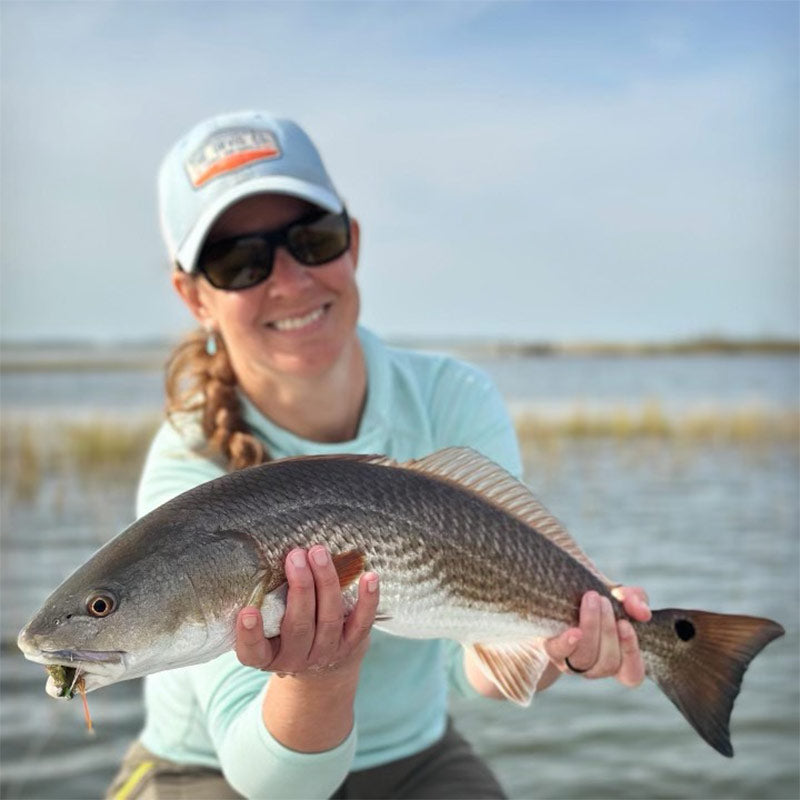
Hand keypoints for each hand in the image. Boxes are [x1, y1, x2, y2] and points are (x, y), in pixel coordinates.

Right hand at [234, 545, 378, 677]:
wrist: (320, 668)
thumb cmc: (283, 632)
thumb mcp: (267, 626)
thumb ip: (265, 600)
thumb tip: (266, 555)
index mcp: (267, 656)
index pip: (252, 651)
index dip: (249, 634)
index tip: (247, 612)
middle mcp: (295, 658)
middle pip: (299, 625)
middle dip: (300, 587)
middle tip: (295, 556)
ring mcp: (326, 653)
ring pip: (329, 618)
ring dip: (326, 582)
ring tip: (318, 553)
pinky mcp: (352, 645)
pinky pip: (362, 622)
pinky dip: (367, 600)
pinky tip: (369, 576)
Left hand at [544, 586, 650, 686]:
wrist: (556, 591)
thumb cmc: (594, 596)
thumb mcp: (619, 594)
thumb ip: (636, 600)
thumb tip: (643, 613)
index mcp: (616, 656)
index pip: (632, 674)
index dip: (631, 654)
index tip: (625, 624)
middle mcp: (595, 665)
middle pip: (608, 663)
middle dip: (608, 629)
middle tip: (603, 600)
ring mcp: (572, 661)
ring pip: (586, 658)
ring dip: (592, 627)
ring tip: (591, 598)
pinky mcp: (552, 649)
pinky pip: (560, 654)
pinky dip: (568, 643)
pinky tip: (574, 631)